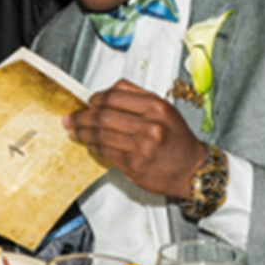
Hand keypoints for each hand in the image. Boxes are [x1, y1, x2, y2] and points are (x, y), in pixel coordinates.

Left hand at [64, 80, 208, 199]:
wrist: (192, 170)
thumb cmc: (177, 140)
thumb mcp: (164, 110)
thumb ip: (136, 97)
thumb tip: (106, 93)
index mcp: (156, 107)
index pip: (114, 96)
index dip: (96, 99)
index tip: (88, 102)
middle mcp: (150, 125)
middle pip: (103, 115)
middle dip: (82, 116)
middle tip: (72, 118)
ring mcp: (142, 146)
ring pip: (101, 134)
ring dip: (83, 132)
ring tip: (76, 131)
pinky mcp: (135, 164)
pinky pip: (105, 152)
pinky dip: (94, 147)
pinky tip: (91, 144)